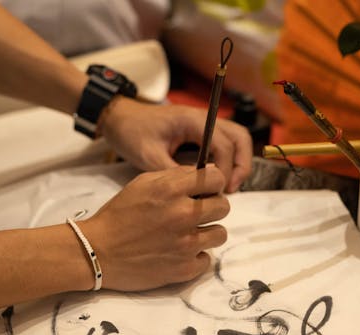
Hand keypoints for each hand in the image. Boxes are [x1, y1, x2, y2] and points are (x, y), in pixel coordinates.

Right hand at [77, 165, 229, 290]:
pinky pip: (206, 259)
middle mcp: (183, 215)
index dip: (213, 183)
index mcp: (171, 190)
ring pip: (220, 234)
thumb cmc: (118, 216)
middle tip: (195, 214)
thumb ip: (176, 176)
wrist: (97, 252)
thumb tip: (208, 172)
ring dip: (207, 233)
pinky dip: (196, 256)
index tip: (206, 190)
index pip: (217, 177)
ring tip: (187, 234)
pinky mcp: (184, 268)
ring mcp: (186, 244)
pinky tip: (179, 252)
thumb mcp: (142, 183)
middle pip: (224, 207)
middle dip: (212, 207)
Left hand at [99, 97, 252, 192]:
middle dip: (241, 164)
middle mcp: (203, 119)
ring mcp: (203, 124)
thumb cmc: (131, 132)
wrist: (119, 118)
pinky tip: (215, 180)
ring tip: (226, 187)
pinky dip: (226, 161)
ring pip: (234, 140)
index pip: (223, 143)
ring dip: (236, 162)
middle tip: (230, 189)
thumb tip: (197, 190)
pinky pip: (222, 144)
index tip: (220, 189)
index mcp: (192, 120)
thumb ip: (174, 173)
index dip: (226, 168)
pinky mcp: (199, 132)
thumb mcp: (148, 156)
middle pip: (239, 137)